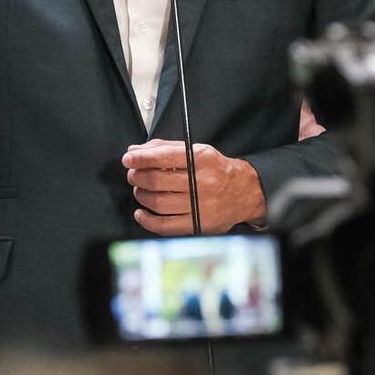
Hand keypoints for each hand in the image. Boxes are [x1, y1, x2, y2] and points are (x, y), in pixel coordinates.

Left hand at [122, 140, 264, 233]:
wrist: (245, 193)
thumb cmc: (216, 170)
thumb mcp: (196, 151)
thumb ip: (165, 148)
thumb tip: (135, 152)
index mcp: (202, 159)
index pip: (164, 157)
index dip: (141, 158)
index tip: (128, 159)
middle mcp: (203, 182)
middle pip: (157, 180)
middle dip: (138, 176)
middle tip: (134, 175)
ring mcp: (201, 205)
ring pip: (158, 202)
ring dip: (141, 195)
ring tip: (141, 190)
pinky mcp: (198, 224)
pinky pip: (165, 226)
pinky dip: (147, 220)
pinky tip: (141, 212)